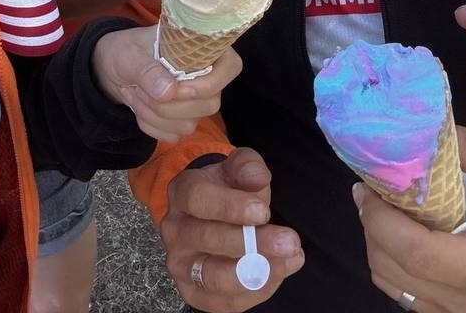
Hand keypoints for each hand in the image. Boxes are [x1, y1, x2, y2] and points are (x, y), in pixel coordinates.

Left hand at [91, 25, 242, 142]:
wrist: (116, 68)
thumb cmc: (128, 51)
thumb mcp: (130, 55)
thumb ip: (148, 71)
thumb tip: (168, 92)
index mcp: (205, 49)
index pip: (231, 67)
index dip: (208, 83)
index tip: (176, 86)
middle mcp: (209, 78)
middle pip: (209, 104)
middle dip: (169, 104)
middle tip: (140, 86)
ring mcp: (198, 103)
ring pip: (189, 124)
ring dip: (154, 114)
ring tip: (135, 92)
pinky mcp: (184, 121)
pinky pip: (173, 135)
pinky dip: (150, 125)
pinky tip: (139, 105)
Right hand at [161, 149, 303, 310]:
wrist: (213, 216)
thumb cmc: (228, 189)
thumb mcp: (238, 168)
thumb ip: (248, 167)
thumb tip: (257, 178)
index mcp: (182, 192)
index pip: (199, 200)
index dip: (231, 207)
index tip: (264, 211)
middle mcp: (175, 231)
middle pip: (209, 240)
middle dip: (254, 243)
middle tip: (289, 241)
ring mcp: (181, 265)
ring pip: (215, 278)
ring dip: (256, 272)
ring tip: (290, 258)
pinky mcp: (194, 294)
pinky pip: (226, 302)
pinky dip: (256, 291)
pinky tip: (278, 272)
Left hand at [354, 126, 465, 312]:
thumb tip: (430, 130)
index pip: (415, 253)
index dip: (380, 220)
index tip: (366, 187)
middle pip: (393, 273)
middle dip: (372, 228)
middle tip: (372, 190)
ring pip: (395, 289)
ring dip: (381, 247)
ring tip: (388, 210)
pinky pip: (411, 299)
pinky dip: (397, 268)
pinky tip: (408, 237)